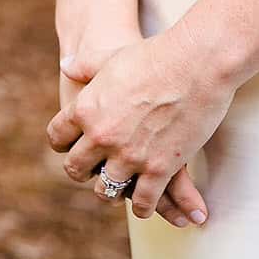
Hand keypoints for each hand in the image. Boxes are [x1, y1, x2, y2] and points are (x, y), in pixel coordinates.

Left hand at [50, 25, 232, 225]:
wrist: (200, 59)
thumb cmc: (159, 53)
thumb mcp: (114, 55)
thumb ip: (86, 65)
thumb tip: (66, 64)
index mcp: (87, 108)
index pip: (57, 137)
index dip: (65, 141)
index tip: (74, 143)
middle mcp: (102, 136)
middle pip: (76, 169)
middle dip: (85, 169)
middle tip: (97, 167)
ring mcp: (130, 155)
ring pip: (105, 191)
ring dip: (113, 188)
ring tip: (122, 183)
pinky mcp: (159, 169)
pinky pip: (141, 202)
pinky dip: (142, 205)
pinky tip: (146, 202)